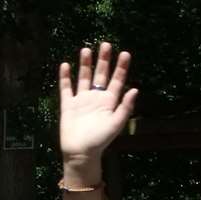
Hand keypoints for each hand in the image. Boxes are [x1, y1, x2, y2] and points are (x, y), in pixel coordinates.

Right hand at [59, 43, 137, 180]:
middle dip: (103, 60)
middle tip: (106, 44)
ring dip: (85, 64)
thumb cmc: (100, 141)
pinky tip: (65, 65)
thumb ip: (125, 107)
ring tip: (86, 49)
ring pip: (84, 78)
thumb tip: (134, 89)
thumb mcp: (116, 124)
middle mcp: (96, 99)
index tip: (125, 53)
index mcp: (109, 103)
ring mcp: (82, 101)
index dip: (121, 68)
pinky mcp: (68, 105)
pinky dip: (65, 77)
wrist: (80, 153)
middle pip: (101, 75)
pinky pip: (66, 88)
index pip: (117, 81)